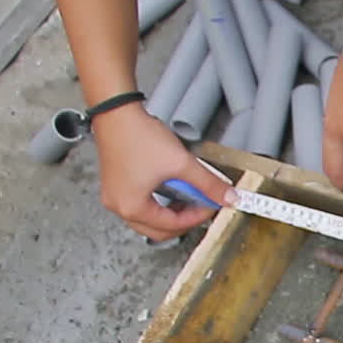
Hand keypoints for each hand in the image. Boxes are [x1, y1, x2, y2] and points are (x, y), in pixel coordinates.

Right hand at [93, 103, 235, 241]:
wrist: (117, 112)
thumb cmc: (137, 135)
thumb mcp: (182, 163)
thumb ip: (208, 183)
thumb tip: (227, 197)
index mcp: (132, 207)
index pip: (172, 226)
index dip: (197, 217)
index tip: (211, 206)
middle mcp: (119, 206)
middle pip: (158, 230)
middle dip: (184, 220)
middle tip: (201, 207)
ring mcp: (115, 196)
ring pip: (149, 219)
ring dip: (171, 213)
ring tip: (189, 197)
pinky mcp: (116, 185)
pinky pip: (141, 205)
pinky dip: (159, 203)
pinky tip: (173, 190)